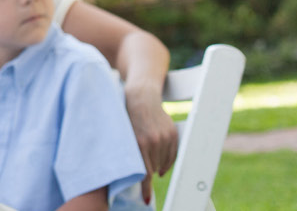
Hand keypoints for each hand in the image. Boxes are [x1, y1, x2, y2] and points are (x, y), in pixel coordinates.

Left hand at [124, 83, 178, 201]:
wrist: (140, 96)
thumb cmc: (126, 116)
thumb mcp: (123, 135)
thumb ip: (129, 154)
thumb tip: (133, 175)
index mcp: (139, 143)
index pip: (144, 172)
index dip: (146, 188)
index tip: (146, 200)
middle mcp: (153, 142)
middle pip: (154, 169)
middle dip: (148, 171)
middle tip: (141, 169)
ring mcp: (165, 138)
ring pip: (163, 163)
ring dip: (157, 165)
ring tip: (148, 156)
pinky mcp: (173, 135)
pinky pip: (173, 156)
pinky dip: (167, 162)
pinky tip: (161, 164)